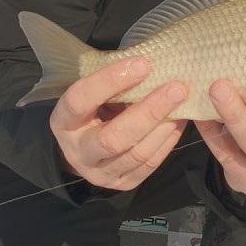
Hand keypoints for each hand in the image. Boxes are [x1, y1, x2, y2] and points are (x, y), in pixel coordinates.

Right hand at [49, 57, 188, 190]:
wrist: (85, 147)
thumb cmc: (93, 108)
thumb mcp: (92, 93)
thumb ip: (111, 82)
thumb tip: (151, 61)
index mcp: (63, 122)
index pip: (80, 101)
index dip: (108, 81)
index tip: (142, 64)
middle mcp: (78, 152)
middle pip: (113, 138)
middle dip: (148, 111)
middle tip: (176, 88)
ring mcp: (99, 172)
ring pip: (135, 154)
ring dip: (163, 127)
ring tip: (181, 104)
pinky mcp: (121, 183)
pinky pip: (148, 165)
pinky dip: (167, 142)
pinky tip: (178, 122)